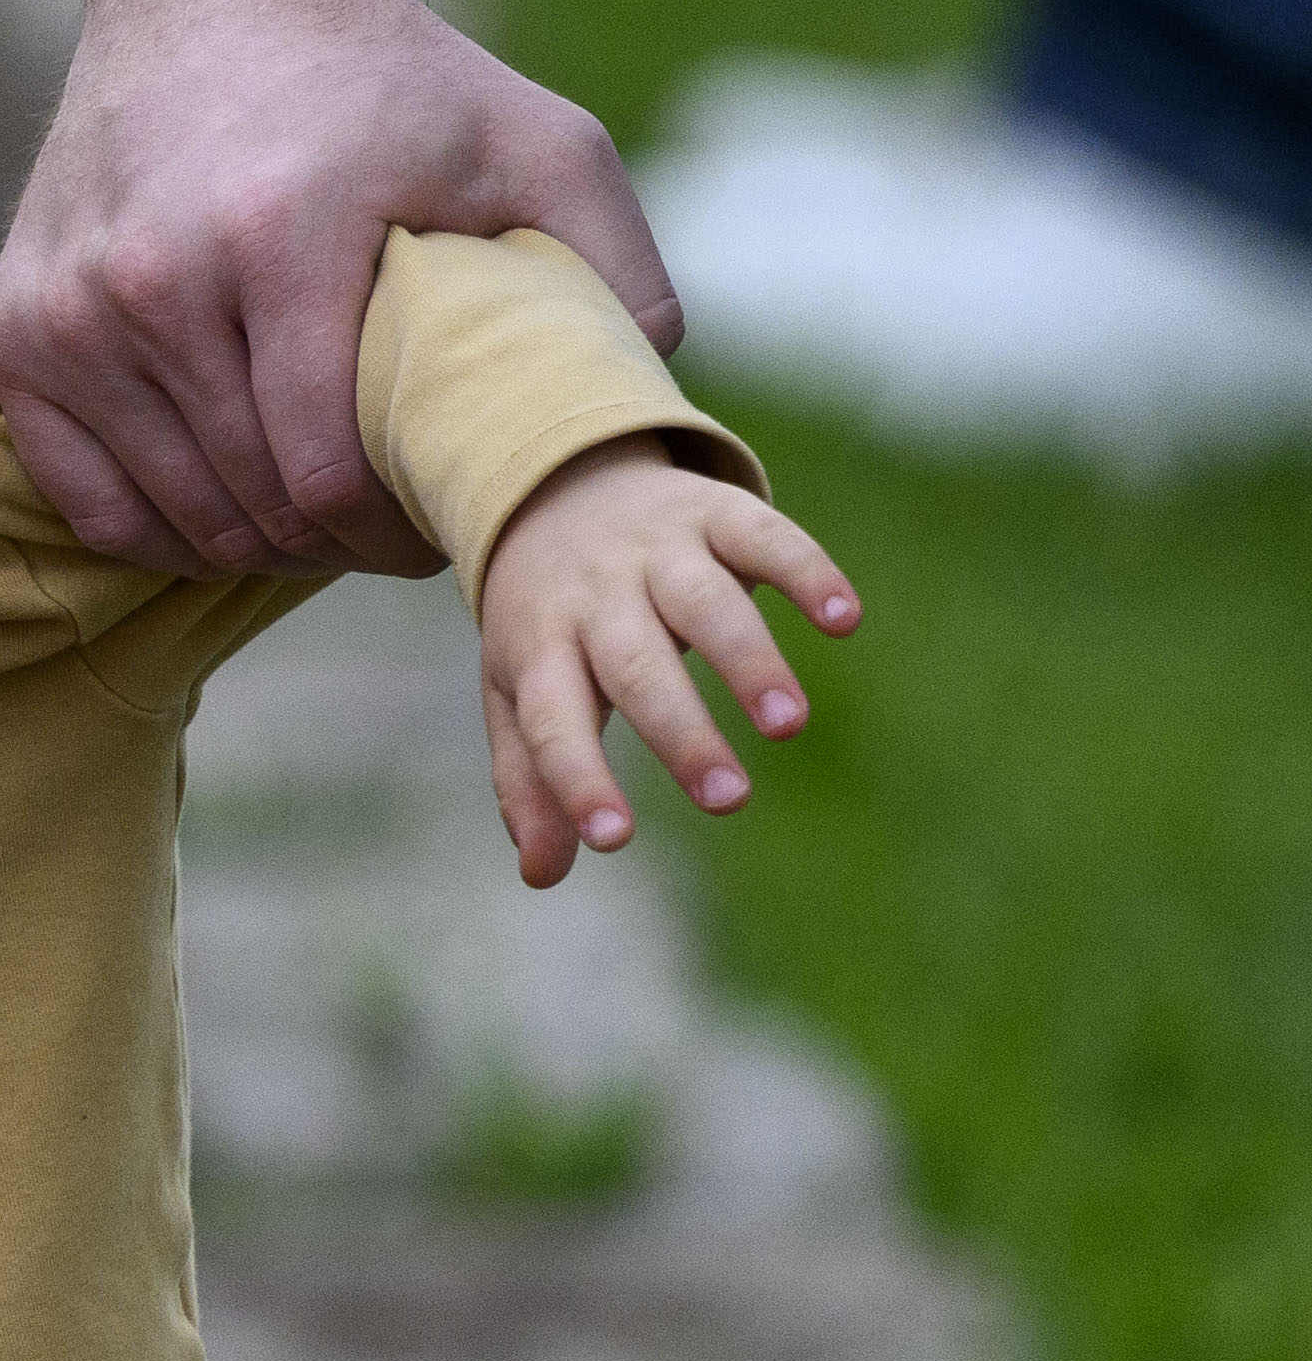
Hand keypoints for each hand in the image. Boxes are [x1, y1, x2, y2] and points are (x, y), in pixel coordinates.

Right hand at [0, 0, 682, 580]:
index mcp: (280, 236)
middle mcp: (153, 277)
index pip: (321, 470)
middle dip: (332, 543)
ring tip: (319, 515)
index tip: (437, 527)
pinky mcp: (18, 326)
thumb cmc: (394, 79)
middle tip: (388, 528)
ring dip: (252, 539)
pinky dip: (156, 524)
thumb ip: (617, 270)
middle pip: (247, 501)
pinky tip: (223, 501)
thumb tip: (638, 413)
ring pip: (168, 510)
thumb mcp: (539, 141)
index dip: (389, 532)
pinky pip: (80, 493)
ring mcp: (70, 307)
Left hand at [467, 438, 862, 887]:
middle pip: (636, 668)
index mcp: (539, 649)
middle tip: (726, 798)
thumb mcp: (517, 690)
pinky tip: (844, 618)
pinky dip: (806, 571)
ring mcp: (657, 552)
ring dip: (749, 662)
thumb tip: (543, 874)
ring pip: (704, 604)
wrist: (556, 486)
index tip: (614, 841)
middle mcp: (596, 598)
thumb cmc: (545, 619)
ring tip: (788, 725)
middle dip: (680, 734)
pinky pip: (764, 535)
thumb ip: (531, 778)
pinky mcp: (716, 513)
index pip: (551, 723)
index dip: (577, 782)